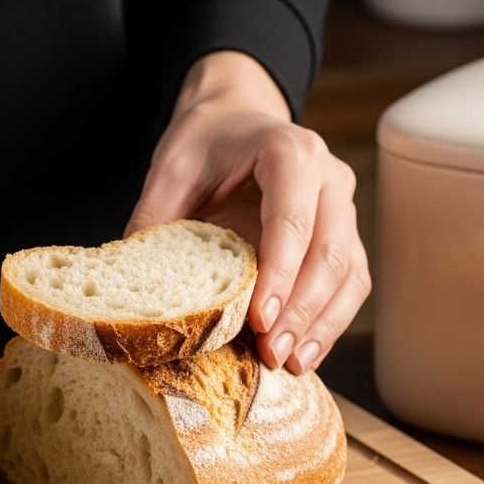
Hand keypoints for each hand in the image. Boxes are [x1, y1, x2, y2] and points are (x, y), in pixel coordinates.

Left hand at [126, 51, 369, 374]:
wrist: (237, 120)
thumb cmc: (206, 142)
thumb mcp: (171, 168)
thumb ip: (154, 218)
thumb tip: (132, 281)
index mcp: (290, 152)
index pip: (292, 219)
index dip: (280, 274)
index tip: (260, 320)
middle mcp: (329, 178)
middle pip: (329, 252)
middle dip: (301, 311)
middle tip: (270, 353)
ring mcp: (343, 207)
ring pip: (348, 273)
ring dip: (321, 324)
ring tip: (288, 362)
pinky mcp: (345, 235)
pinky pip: (351, 283)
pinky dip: (330, 321)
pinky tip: (304, 353)